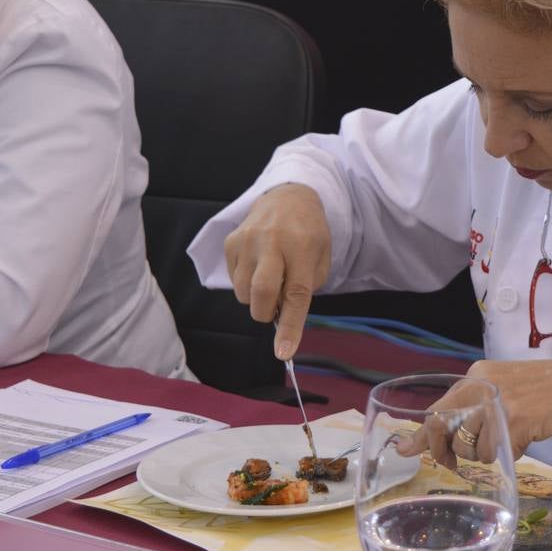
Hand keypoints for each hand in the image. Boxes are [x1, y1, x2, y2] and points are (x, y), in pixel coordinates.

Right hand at [223, 184, 330, 360]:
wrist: (287, 197)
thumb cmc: (309, 234)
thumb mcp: (321, 257)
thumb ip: (305, 288)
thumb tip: (283, 317)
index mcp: (302, 248)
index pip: (296, 294)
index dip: (290, 327)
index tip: (284, 353)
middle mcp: (272, 242)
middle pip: (261, 293)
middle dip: (266, 314)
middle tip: (274, 311)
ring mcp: (247, 240)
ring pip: (243, 292)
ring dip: (256, 298)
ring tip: (269, 278)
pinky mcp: (230, 242)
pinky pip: (233, 280)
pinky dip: (246, 283)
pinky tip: (258, 265)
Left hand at [399, 359, 551, 467]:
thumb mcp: (509, 389)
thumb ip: (479, 405)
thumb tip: (446, 432)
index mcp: (479, 374)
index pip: (439, 406)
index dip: (422, 432)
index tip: (405, 448)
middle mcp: (484, 384)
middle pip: (446, 428)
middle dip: (447, 453)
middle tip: (455, 465)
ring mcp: (501, 401)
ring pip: (471, 446)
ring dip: (485, 455)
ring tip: (510, 442)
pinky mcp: (518, 419)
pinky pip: (497, 453)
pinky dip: (508, 456)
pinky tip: (525, 444)